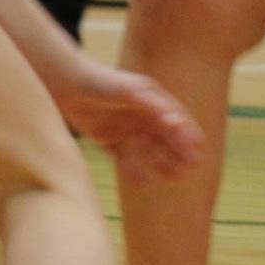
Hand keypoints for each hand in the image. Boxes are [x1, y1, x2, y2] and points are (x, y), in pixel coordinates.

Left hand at [51, 57, 205, 183]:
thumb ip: (152, 105)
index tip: (197, 154)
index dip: (188, 137)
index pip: (177, 122)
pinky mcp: (109, 140)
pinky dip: (133, 170)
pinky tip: (139, 182)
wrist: (67, 83)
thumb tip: (175, 120)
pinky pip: (125, 159)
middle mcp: (142, 116)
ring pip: (148, 152)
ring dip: (157, 163)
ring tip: (166, 176)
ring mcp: (126, 129)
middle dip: (177, 154)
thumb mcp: (131, 90)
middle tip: (184, 171)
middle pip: (166, 140)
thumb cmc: (103, 82)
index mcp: (153, 101)